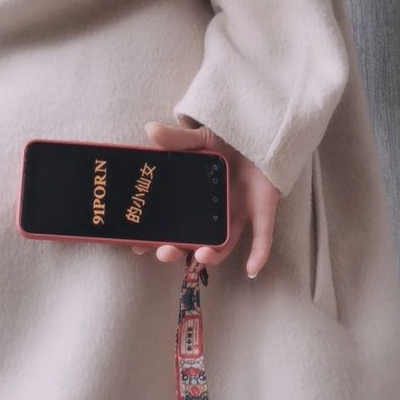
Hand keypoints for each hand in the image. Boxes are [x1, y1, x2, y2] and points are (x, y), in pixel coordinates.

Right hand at [132, 121, 280, 277]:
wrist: (262, 130)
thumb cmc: (229, 138)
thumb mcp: (200, 138)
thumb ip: (177, 139)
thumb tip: (149, 130)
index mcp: (196, 198)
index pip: (171, 224)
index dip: (154, 238)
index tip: (137, 246)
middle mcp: (215, 212)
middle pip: (192, 241)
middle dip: (176, 251)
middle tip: (163, 252)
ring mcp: (238, 214)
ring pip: (224, 246)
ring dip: (212, 257)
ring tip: (200, 256)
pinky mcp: (262, 211)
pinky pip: (262, 238)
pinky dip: (259, 255)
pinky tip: (252, 269)